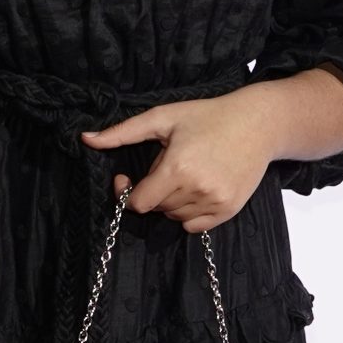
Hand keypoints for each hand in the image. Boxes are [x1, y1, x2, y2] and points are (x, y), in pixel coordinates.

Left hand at [82, 89, 273, 232]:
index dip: (128, 192)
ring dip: (171, 202)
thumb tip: (85, 139)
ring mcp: (216, 202)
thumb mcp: (162, 117)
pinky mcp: (230, 210)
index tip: (128, 176)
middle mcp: (197, 190)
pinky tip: (197, 188)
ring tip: (185, 173)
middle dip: (154, 191)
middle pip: (157, 209)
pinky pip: (196, 226)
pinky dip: (190, 213)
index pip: (139, 203)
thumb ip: (122, 133)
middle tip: (167, 165)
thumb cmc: (207, 116)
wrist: (257, 124)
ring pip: (175, 217)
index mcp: (176, 169)